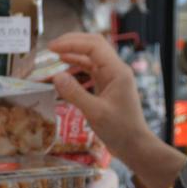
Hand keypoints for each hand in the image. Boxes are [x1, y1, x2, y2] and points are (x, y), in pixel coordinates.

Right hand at [45, 32, 155, 162]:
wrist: (135, 145)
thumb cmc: (119, 130)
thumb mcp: (95, 113)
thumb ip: (75, 94)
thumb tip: (55, 76)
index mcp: (117, 71)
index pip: (93, 46)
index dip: (71, 43)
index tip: (51, 48)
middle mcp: (116, 70)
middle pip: (94, 44)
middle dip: (72, 42)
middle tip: (51, 47)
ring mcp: (112, 77)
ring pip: (92, 56)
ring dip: (74, 52)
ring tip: (54, 54)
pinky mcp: (107, 85)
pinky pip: (91, 68)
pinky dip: (77, 65)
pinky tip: (64, 67)